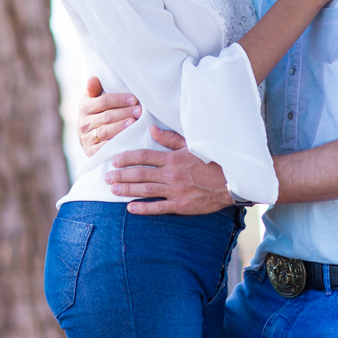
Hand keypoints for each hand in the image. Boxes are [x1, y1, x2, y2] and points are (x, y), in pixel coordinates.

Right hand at [77, 77, 140, 155]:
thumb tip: (93, 78)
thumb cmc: (97, 115)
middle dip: (124, 113)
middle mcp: (83, 123)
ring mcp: (86, 138)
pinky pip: (102, 148)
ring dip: (120, 127)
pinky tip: (124, 141)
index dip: (119, 99)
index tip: (134, 99)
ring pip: (105, 131)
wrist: (88, 139)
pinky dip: (113, 144)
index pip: (103, 101)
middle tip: (140, 111)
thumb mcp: (93, 100)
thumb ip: (94, 89)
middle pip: (106, 116)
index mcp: (85, 107)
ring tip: (134, 123)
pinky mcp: (90, 151)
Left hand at [104, 126, 233, 214]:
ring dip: (127, 190)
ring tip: (113, 190)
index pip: (144, 156)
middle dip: (121, 175)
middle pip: (140, 174)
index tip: (114, 160)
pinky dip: (143, 208)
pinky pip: (158, 207)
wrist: (230, 182)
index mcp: (173, 158)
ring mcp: (175, 190)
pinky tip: (130, 208)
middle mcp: (171, 174)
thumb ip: (170, 139)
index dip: (127, 158)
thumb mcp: (191, 146)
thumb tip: (151, 129)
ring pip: (145, 190)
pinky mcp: (181, 205)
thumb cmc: (210, 162)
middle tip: (107, 177)